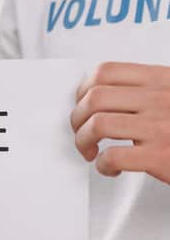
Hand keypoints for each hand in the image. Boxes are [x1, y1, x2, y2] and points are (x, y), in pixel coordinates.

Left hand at [71, 62, 169, 183]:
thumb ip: (149, 92)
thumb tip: (104, 95)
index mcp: (162, 81)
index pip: (106, 71)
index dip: (83, 90)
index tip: (82, 105)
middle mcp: (160, 99)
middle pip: (94, 98)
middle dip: (77, 120)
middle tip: (83, 134)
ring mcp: (160, 126)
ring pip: (98, 124)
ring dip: (84, 142)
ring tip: (92, 152)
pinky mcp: (160, 155)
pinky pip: (112, 156)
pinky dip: (102, 165)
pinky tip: (111, 168)